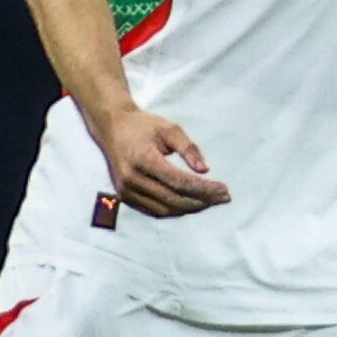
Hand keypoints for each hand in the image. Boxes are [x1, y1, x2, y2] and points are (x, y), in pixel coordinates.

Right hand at [97, 107, 229, 217]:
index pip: (178, 181)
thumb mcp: (169, 128)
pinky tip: (191, 203)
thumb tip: (205, 170)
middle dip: (201, 201)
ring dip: (190, 208)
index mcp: (142, 159)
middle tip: (223, 198)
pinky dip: (174, 210)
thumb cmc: (143, 125)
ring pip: (164, 209)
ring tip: (210, 201)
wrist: (112, 128)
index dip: (203, 189)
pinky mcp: (125, 197)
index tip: (224, 190)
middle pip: (173, 199)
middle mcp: (131, 178)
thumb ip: (188, 148)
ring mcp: (126, 190)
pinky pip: (154, 210)